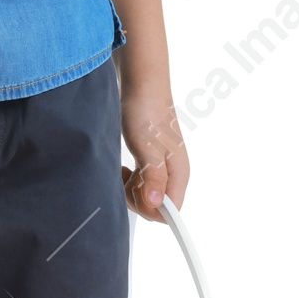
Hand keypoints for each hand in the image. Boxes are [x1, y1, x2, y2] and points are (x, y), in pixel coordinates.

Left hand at [119, 76, 189, 218]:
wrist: (139, 84)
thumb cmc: (146, 112)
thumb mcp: (147, 147)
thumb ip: (153, 177)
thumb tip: (156, 204)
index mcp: (179, 174)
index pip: (170, 212)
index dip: (149, 209)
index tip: (132, 192)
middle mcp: (172, 173)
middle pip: (154, 206)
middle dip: (135, 199)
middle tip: (123, 178)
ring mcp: (160, 167)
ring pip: (144, 195)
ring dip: (128, 189)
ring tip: (119, 170)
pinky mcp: (147, 160)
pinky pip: (137, 183)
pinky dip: (126, 180)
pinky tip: (120, 167)